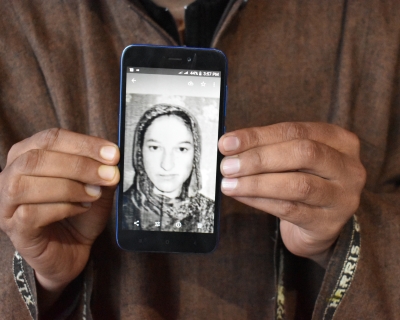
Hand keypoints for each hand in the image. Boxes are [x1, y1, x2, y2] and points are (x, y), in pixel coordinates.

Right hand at [0, 129, 119, 303]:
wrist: (72, 249)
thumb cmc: (79, 213)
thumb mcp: (96, 186)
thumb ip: (101, 170)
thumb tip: (111, 160)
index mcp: (28, 154)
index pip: (51, 138)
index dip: (84, 144)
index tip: (113, 154)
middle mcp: (11, 175)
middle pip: (36, 158)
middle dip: (79, 165)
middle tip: (109, 175)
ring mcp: (7, 203)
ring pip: (26, 184)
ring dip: (69, 187)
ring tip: (95, 194)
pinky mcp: (13, 228)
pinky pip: (30, 213)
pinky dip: (62, 208)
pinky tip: (81, 209)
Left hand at [218, 122, 365, 265]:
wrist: (319, 224)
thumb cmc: (303, 182)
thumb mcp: (294, 159)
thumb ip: (270, 148)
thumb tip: (230, 145)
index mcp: (340, 141)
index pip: (296, 130)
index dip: (258, 135)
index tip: (227, 143)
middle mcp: (348, 167)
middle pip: (303, 154)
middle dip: (259, 158)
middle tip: (227, 165)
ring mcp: (342, 197)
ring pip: (298, 185)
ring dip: (256, 183)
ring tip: (228, 183)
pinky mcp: (328, 223)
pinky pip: (290, 209)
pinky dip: (259, 201)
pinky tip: (240, 196)